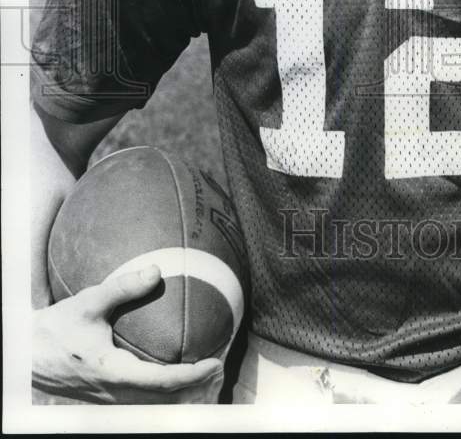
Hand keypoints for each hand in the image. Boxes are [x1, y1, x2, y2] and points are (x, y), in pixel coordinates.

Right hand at [33, 265, 223, 403]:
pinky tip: (171, 369)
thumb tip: (157, 270)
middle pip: (163, 399)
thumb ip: (123, 287)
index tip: (214, 363)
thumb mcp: (89, 302)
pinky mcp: (105, 396)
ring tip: (203, 369)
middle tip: (218, 365)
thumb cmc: (56, 328)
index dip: (191, 376)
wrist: (27, 354)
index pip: (161, 381)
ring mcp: (109, 398)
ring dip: (179, 391)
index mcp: (113, 372)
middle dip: (193, 387)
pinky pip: (140, 399)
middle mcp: (114, 392)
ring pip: (152, 403)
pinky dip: (162, 389)